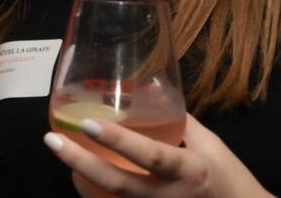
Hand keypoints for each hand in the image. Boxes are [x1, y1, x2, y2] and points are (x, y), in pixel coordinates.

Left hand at [43, 113, 272, 197]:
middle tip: (52, 140)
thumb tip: (149, 92)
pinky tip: (79, 179)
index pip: (151, 156)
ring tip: (60, 154)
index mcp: (190, 171)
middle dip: (81, 163)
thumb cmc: (229, 179)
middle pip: (119, 185)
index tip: (87, 123)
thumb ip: (179, 121)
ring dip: (82, 181)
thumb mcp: (210, 146)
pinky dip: (95, 196)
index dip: (119, 141)